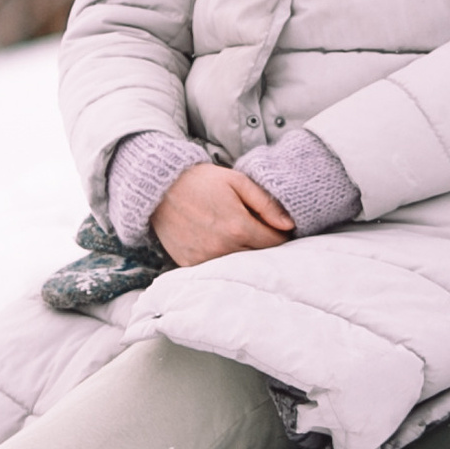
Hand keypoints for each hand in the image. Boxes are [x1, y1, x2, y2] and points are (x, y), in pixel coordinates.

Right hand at [151, 162, 296, 268]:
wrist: (160, 187)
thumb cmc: (201, 181)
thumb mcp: (238, 181)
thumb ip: (266, 203)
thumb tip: (290, 225)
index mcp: (238, 227)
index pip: (275, 243)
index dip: (281, 235)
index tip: (279, 228)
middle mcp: (222, 248)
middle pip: (259, 256)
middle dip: (264, 245)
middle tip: (261, 230)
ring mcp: (205, 259)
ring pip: (239, 264)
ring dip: (244, 253)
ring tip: (237, 234)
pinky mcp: (190, 264)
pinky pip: (216, 267)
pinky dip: (223, 258)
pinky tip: (218, 241)